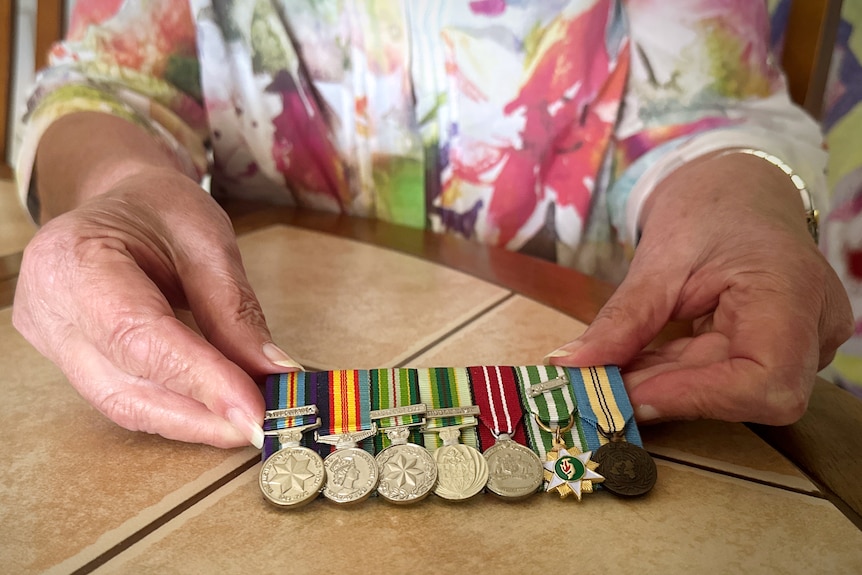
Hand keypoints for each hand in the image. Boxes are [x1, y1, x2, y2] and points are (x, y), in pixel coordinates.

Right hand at [12, 168, 300, 446]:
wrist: (120, 201)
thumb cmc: (159, 209)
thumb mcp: (207, 241)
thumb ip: (234, 310)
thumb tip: (275, 373)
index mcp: (76, 258)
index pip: (138, 335)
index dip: (199, 380)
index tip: (253, 409)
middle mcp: (49, 306)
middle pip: (126, 386)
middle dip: (201, 415)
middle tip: (262, 426)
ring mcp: (50, 340)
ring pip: (125, 404)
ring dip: (193, 421)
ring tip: (246, 422)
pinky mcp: (68, 361)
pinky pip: (125, 398)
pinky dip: (177, 411)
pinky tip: (217, 414)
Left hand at [546, 153, 852, 424]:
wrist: (738, 189)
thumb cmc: (709, 208)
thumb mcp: (659, 259)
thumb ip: (623, 319)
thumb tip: (574, 366)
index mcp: (792, 293)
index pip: (765, 381)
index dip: (696, 398)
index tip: (629, 395)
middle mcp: (811, 329)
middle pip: (743, 393)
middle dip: (667, 393)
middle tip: (599, 387)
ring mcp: (800, 344)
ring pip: (727, 391)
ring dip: (662, 385)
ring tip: (607, 373)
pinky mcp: (774, 350)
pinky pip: (721, 377)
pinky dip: (672, 375)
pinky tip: (631, 367)